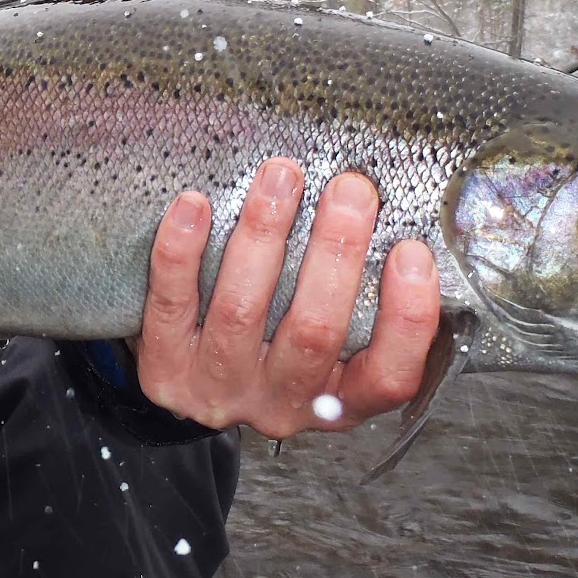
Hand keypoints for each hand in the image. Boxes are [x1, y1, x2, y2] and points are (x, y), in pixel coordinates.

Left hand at [136, 162, 441, 439]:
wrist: (189, 387)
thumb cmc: (274, 342)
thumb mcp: (331, 341)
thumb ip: (360, 296)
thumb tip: (393, 218)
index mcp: (339, 399)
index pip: (388, 377)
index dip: (407, 318)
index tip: (412, 251)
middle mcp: (282, 401)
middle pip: (313, 332)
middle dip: (335, 252)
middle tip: (351, 189)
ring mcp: (220, 387)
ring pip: (242, 310)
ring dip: (263, 233)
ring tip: (281, 177)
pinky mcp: (165, 369)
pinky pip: (171, 304)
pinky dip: (181, 251)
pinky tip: (195, 205)